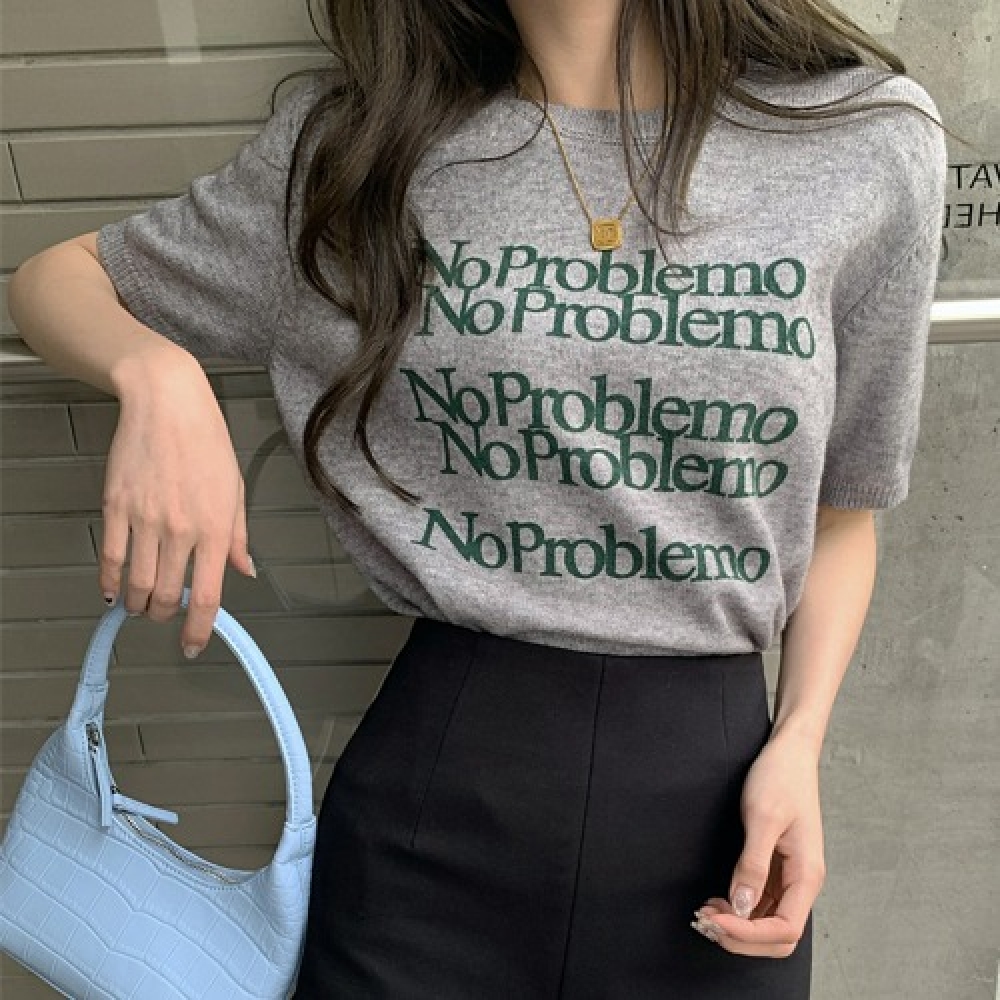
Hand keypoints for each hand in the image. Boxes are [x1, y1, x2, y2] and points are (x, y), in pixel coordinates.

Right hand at [99, 348, 256, 655]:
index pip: (209, 596)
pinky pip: (112, 558)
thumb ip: (238, 536)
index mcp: (216, 528)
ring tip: (143, 606)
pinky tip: (114, 591)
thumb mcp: (235, 490)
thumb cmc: (207, 442)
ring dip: (140, 605)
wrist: (167, 404)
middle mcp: (181, 530)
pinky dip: (110, 583)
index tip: (193, 644)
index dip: (199, 630)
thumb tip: (245, 570)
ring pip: (138, 585)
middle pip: (169, 596)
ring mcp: (146, 521)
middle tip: (167, 616)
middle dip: (167, 617)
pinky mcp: (117, 508)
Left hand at [692, 728, 825, 957]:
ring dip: (738, 927)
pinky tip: (717, 902)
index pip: (784, 929)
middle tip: (705, 923)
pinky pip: (760, 903)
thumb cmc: (780, 778)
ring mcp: (789, 876)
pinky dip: (739, 910)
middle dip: (742, 937)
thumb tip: (742, 907)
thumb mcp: (762, 817)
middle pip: (778, 936)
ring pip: (767, 923)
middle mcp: (802, 882)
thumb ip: (753, 864)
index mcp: (807, 874)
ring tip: (705, 914)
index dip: (749, 933)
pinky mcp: (776, 867)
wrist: (788, 753)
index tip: (715, 919)